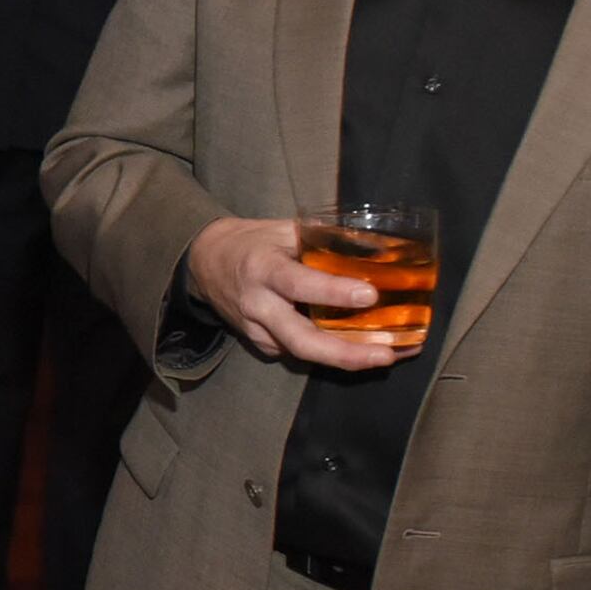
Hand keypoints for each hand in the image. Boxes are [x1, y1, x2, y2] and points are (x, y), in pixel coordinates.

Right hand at [182, 216, 412, 371]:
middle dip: (345, 353)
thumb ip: (321, 241)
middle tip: (386, 354)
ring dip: (346, 358)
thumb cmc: (251, 242)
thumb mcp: (282, 231)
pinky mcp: (260, 344)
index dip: (334, 291)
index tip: (370, 295)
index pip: (298, 284)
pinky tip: (362, 352)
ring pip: (302, 354)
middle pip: (301, 340)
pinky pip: (298, 353)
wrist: (204, 262)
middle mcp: (258, 304)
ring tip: (386, 355)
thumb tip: (375, 251)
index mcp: (263, 268)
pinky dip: (331, 355)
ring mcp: (256, 329)